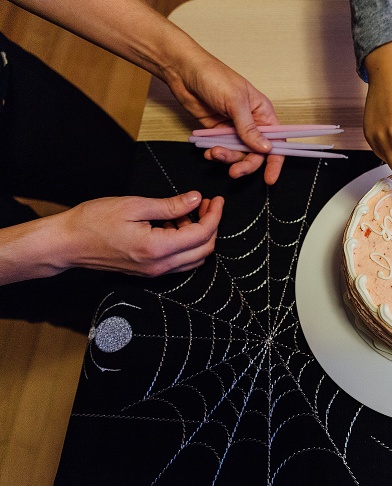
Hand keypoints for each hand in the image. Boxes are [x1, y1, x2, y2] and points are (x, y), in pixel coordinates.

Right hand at [60, 191, 223, 276]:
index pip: (202, 234)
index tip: (215, 199)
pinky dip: (184, 243)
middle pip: (204, 249)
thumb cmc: (93, 221)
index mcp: (158, 249)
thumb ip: (169, 205)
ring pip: (194, 258)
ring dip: (198, 235)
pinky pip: (179, 261)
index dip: (214, 215)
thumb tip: (195, 199)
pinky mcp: (149, 271)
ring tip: (186, 211)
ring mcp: (155, 272)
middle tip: (205, 204)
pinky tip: (172, 224)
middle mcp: (160, 266)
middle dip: (211, 225)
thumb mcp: (134, 205)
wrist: (67, 243)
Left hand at [163, 53, 285, 183]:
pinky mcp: (218, 133)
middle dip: (246, 164)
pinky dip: (216, 154)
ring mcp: (234, 129)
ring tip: (214, 152)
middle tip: (234, 171)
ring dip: (227, 158)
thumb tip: (265, 148)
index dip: (276, 160)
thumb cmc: (214, 77)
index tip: (270, 178)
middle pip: (256, 153)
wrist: (183, 71)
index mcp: (263, 113)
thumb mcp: (235, 102)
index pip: (277, 141)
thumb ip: (249, 128)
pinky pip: (222, 150)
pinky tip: (208, 151)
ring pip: (238, 154)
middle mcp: (251, 123)